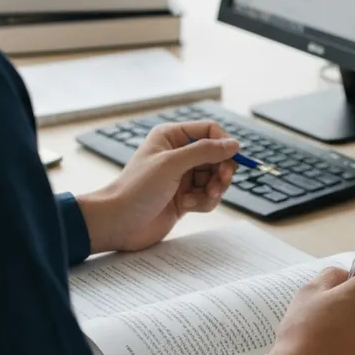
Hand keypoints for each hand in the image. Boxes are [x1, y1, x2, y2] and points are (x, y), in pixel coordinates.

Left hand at [76, 122, 238, 253]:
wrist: (119, 223)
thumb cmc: (137, 189)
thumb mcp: (172, 164)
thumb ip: (205, 152)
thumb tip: (234, 144)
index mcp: (172, 137)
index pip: (210, 131)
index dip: (224, 144)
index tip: (231, 160)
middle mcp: (179, 154)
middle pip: (217, 156)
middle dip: (221, 171)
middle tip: (219, 183)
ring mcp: (183, 176)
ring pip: (215, 178)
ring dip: (212, 190)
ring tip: (199, 198)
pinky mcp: (185, 197)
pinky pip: (208, 196)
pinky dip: (203, 202)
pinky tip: (187, 207)